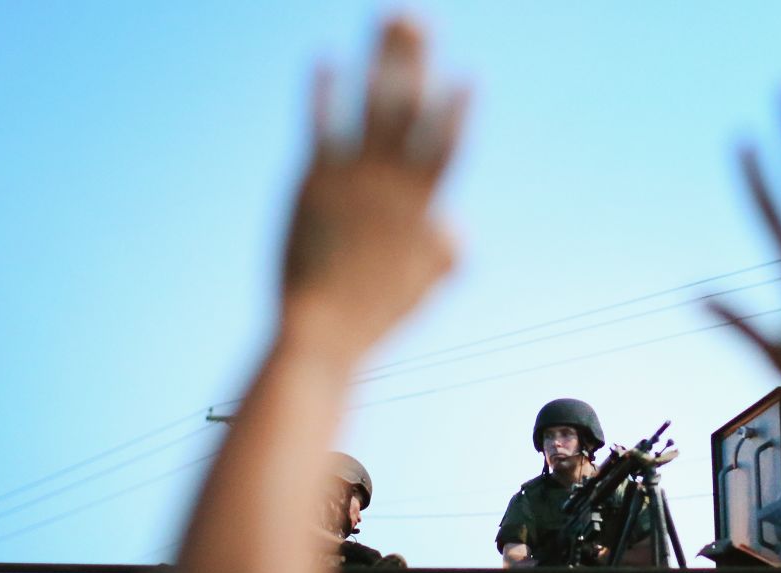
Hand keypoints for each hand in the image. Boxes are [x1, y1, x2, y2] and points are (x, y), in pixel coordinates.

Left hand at [282, 18, 468, 357]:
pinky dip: (323, 92)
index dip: (459, 111)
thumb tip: (456, 225)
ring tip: (385, 20)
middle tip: (420, 20)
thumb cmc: (375, 317)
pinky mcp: (312, 182)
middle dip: (416, 62)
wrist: (322, 334)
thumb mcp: (426, 287)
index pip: (448, 147)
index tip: (469, 76)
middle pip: (411, 110)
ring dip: (379, 59)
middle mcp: (393, 185)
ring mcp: (353, 180)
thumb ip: (449, 251)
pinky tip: (323, 59)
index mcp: (424, 209)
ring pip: (371, 106)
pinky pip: (320, 126)